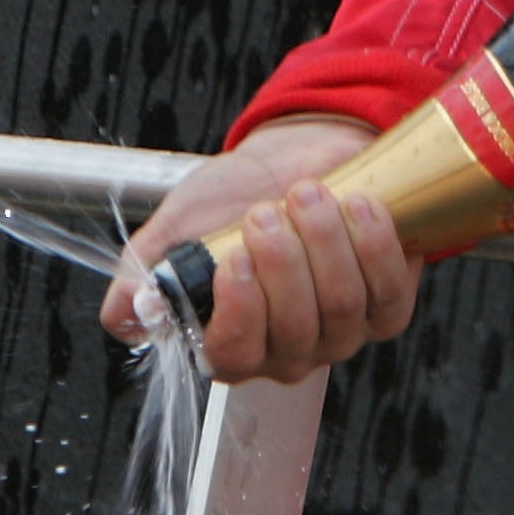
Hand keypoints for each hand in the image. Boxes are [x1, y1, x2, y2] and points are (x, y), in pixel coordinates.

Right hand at [100, 116, 419, 382]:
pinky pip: (387, 291)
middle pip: (296, 332)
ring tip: (306, 192)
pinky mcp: (386, 305)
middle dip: (283, 263)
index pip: (235, 357)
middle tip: (265, 209)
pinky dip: (373, 243)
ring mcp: (342, 332)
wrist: (291, 157)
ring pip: (341, 308)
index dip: (240, 313)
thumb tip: (125, 312)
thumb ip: (146, 271)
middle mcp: (289, 349)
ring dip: (324, 241)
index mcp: (233, 342)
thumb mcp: (179, 227)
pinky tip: (355, 204)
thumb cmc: (233, 197)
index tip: (234, 257)